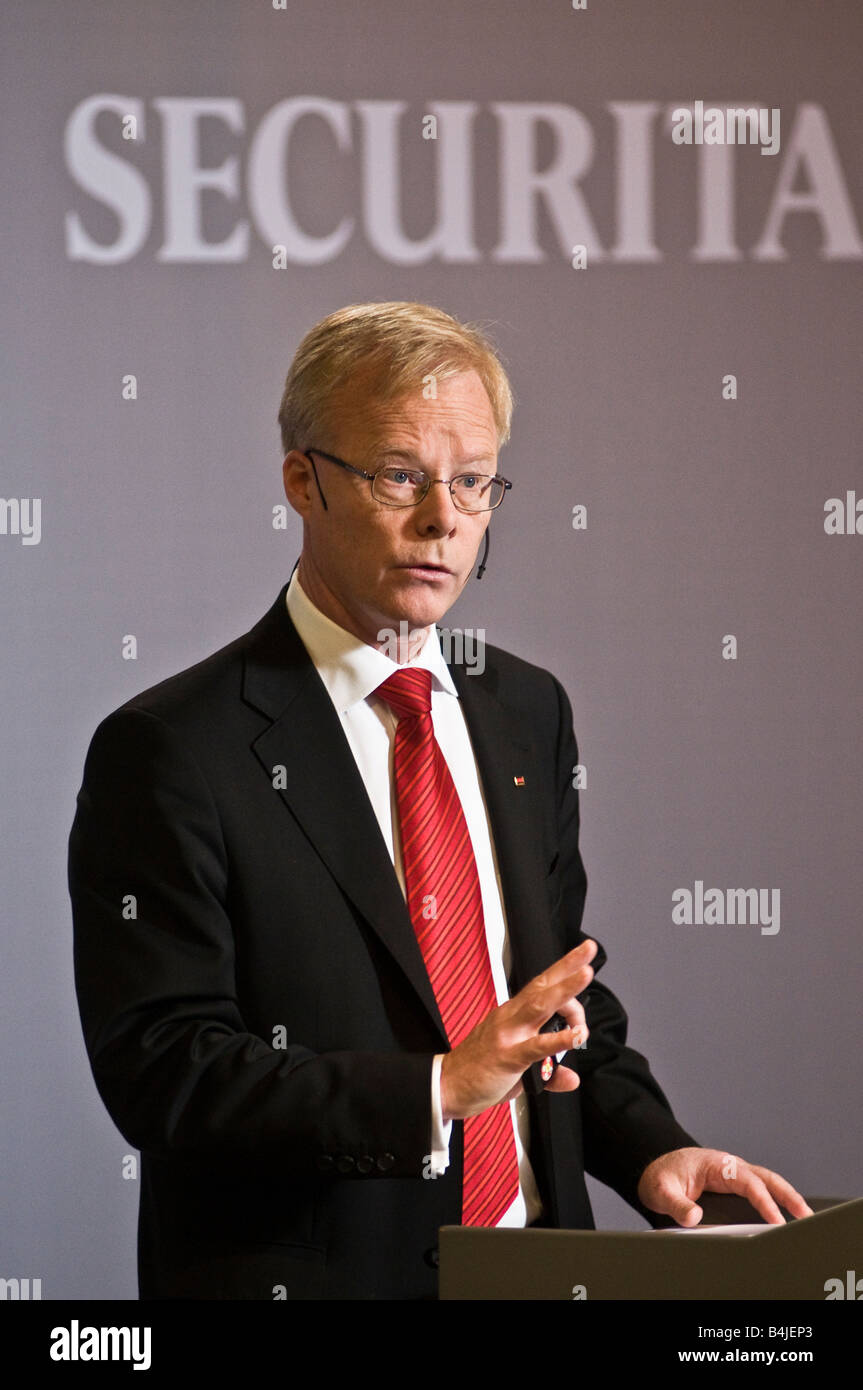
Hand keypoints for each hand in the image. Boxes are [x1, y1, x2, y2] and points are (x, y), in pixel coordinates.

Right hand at [439, 938, 596, 1120]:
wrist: (446, 1087)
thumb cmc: (479, 1072)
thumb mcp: (517, 1068)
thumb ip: (548, 1071)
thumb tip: (571, 1078)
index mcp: (512, 1015)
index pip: (540, 987)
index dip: (561, 969)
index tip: (582, 956)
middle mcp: (511, 1018)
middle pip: (543, 986)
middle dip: (568, 966)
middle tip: (589, 950)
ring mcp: (509, 1035)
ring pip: (541, 1005)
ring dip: (566, 990)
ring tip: (586, 975)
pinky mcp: (508, 1056)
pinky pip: (537, 1046)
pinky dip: (558, 1039)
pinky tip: (575, 1036)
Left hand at [636, 1147, 814, 1226]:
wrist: (657, 1169)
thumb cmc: (661, 1176)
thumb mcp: (661, 1190)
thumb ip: (677, 1204)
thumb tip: (694, 1217)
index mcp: (715, 1164)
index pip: (746, 1182)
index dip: (763, 1201)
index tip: (775, 1220)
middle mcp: (729, 1166)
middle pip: (765, 1178)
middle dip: (787, 1195)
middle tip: (805, 1214)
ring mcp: (734, 1174)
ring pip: (767, 1182)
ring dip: (786, 1196)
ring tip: (804, 1217)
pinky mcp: (735, 1184)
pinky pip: (760, 1189)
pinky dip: (776, 1199)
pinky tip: (785, 1215)